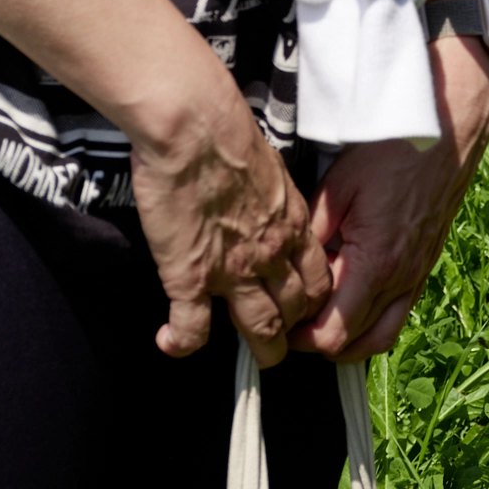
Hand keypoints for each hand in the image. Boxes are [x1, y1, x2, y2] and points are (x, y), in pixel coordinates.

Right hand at [130, 85, 332, 365]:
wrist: (195, 128)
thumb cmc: (226, 134)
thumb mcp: (269, 168)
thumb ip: (270, 197)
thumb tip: (260, 201)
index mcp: (293, 224)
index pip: (317, 276)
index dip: (314, 299)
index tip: (303, 306)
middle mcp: (272, 253)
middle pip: (296, 309)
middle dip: (296, 330)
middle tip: (284, 340)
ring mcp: (233, 271)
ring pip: (261, 328)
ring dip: (261, 348)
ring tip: (254, 361)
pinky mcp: (191, 277)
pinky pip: (193, 328)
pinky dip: (182, 342)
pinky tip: (171, 343)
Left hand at [290, 33, 488, 363]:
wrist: (448, 131)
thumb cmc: (394, 151)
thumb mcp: (338, 186)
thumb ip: (312, 234)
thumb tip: (289, 263)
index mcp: (374, 264)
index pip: (332, 334)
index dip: (298, 337)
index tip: (279, 317)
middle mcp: (400, 280)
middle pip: (353, 345)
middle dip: (316, 341)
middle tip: (290, 319)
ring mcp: (417, 276)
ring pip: (379, 338)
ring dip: (347, 339)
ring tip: (319, 320)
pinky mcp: (424, 265)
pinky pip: (397, 314)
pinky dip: (371, 322)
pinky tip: (351, 301)